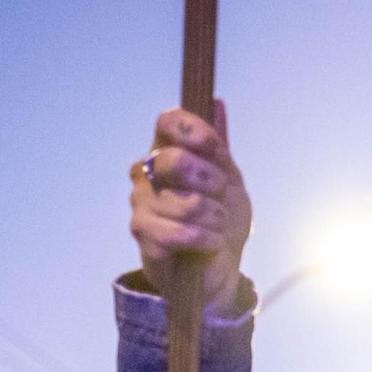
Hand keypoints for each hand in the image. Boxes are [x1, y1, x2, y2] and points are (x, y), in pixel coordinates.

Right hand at [129, 101, 250, 311]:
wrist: (219, 269)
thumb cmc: (220, 221)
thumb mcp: (230, 180)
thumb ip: (219, 145)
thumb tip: (217, 102)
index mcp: (166, 152)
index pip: (168, 122)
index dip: (197, 133)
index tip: (218, 153)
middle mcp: (147, 173)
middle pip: (174, 160)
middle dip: (210, 181)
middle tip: (220, 196)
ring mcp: (141, 205)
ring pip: (183, 201)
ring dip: (215, 217)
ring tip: (216, 225)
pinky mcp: (144, 236)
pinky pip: (180, 232)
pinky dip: (206, 239)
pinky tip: (209, 243)